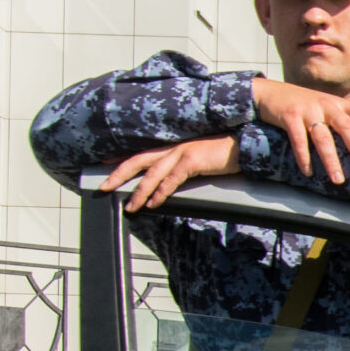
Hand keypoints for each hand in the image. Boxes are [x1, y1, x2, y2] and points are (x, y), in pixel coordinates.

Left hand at [100, 136, 240, 209]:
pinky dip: (160, 192)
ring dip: (139, 191)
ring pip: (152, 173)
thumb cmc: (226, 154)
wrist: (245, 145)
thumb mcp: (200, 159)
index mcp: (174, 147)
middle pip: (138, 160)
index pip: (142, 153)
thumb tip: (172, 181)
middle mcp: (174, 147)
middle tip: (104, 187)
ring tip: (130, 205)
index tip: (105, 165)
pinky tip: (154, 203)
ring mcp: (182, 153)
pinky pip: (172, 180)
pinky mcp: (193, 161)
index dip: (121, 159)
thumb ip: (184, 167)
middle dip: (118, 174)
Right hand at [252, 76, 349, 183]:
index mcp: (338, 104)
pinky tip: (308, 171)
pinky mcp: (290, 116)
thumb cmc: (303, 104)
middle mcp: (326, 105)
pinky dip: (304, 157)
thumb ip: (341, 119)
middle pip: (346, 126)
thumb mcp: (325, 106)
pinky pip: (299, 140)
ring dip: (331, 161)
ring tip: (338, 179)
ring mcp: (308, 110)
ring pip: (323, 138)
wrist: (270, 92)